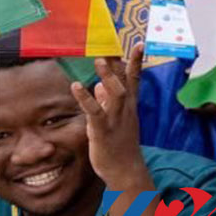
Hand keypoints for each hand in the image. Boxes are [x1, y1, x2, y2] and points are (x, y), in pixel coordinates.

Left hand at [72, 44, 150, 189]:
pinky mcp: (103, 130)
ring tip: (99, 61)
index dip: (136, 62)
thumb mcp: (116, 121)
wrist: (126, 170)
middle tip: (112, 49)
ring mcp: (116, 120)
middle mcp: (126, 110)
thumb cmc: (120, 146)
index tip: (139, 44)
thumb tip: (99, 86)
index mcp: (130, 107)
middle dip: (121, 66)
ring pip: (116, 94)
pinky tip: (76, 87)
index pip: (135, 80)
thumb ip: (108, 102)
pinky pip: (95, 111)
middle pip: (126, 83)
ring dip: (108, 77)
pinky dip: (86, 98)